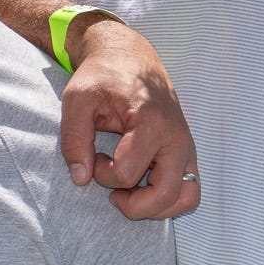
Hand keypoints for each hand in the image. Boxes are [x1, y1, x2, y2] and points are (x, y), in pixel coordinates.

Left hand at [61, 16, 200, 219]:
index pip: (127, 173)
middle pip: (166, 195)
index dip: (101, 174)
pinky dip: (167, 199)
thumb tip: (80, 179)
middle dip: (133, 205)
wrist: (132, 57)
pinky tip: (142, 186)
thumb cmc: (104, 76)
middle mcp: (177, 138)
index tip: (91, 157)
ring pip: (186, 198)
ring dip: (156, 207)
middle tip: (112, 191)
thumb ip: (74, 140)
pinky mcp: (188, 153)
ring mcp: (187, 147)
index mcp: (151, 122)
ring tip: (130, 193)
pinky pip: (189, 190)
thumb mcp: (77, 100)